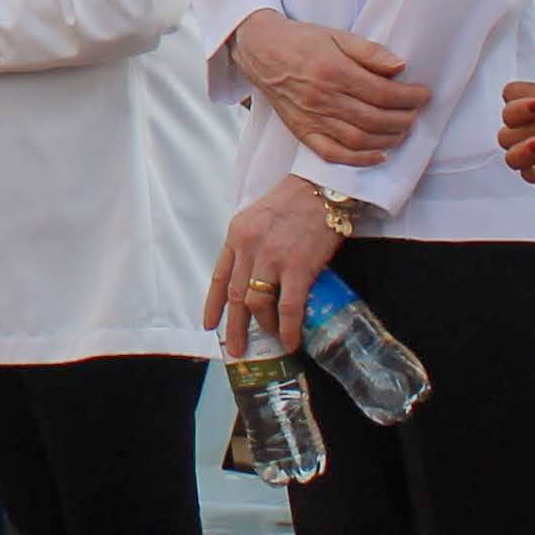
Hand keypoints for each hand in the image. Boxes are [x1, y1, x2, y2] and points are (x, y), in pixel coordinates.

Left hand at [203, 175, 342, 351]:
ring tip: (272, 338)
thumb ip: (251, 243)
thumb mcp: (259, 216)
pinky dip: (287, 329)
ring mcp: (271, 259)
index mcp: (237, 235)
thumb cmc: (296, 199)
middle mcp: (248, 248)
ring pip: (257, 304)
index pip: (219, 276)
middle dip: (234, 327)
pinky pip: (288, 308)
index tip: (210, 324)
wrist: (324, 186)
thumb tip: (255, 274)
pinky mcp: (297, 268)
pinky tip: (290, 341)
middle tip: (236, 348)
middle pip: (235, 297)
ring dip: (264, 327)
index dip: (213, 304)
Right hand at [228, 9, 424, 163]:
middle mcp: (324, 98)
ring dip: (388, 139)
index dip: (409, 97)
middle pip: (375, 119)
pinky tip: (378, 155)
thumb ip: (370, 51)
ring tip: (402, 131)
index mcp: (334, 71)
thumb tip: (400, 67)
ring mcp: (312, 118)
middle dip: (403, 119)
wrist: (261, 50)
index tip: (424, 95)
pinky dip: (358, 160)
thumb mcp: (337, 35)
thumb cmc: (302, 40)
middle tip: (416, 114)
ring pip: (358, 139)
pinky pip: (332, 154)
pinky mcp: (302, 131)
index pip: (383, 93)